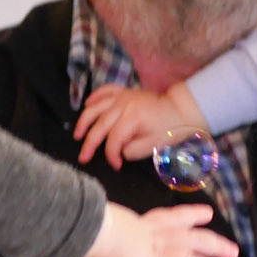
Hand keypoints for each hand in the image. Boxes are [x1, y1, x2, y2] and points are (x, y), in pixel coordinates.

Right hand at [75, 80, 203, 169]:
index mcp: (133, 118)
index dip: (111, 155)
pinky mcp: (124, 91)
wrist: (178, 109)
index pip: (114, 140)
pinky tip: (86, 105)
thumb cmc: (167, 129)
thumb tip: (118, 150)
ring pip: (96, 107)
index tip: (115, 165)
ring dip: (84, 121)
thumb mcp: (152, 146)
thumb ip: (131, 150)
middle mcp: (124, 105)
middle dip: (90, 144)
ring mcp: (122, 96)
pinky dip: (94, 97)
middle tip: (83, 158)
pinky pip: (104, 90)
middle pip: (100, 125)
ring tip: (77, 135)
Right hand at [84, 203, 238, 256]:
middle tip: (233, 252)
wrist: (90, 227)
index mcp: (144, 224)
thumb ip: (113, 230)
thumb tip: (102, 232)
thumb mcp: (106, 220)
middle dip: (213, 245)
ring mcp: (152, 256)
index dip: (192, 216)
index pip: (174, 217)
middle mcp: (154, 237)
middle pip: (192, 239)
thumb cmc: (91, 221)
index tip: (207, 215)